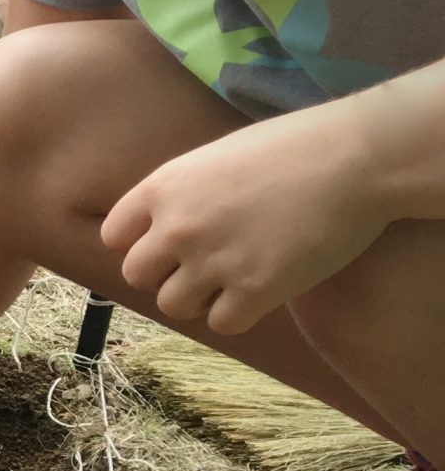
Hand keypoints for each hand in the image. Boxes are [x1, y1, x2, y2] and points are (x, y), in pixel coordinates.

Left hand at [102, 106, 385, 335]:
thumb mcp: (215, 158)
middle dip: (167, 274)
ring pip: (174, 305)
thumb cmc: (293, 147)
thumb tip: (162, 225)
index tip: (168, 245)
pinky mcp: (255, 291)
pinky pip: (222, 324)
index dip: (141, 243)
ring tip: (232, 279)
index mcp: (162, 188)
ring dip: (199, 298)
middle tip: (202, 266)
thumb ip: (181, 194)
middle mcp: (177, 227)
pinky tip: (260, 292)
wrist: (355, 157)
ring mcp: (213, 261)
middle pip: (137, 276)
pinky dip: (238, 314)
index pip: (114, 236)